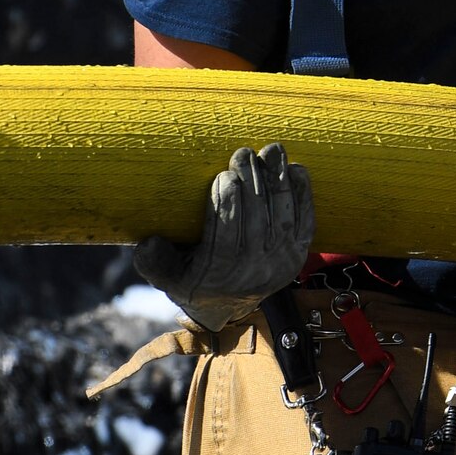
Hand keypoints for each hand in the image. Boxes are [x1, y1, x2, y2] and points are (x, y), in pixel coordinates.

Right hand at [132, 144, 313, 331]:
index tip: (223, 174)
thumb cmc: (193, 279)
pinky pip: (305, 220)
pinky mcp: (299, 253)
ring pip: (281, 215)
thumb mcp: (166, 276)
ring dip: (278, 180)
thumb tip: (150, 242)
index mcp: (219, 274)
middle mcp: (254, 270)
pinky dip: (303, 194)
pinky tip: (296, 168)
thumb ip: (154, 261)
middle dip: (251, 182)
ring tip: (271, 150)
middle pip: (256, 219)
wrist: (230, 304)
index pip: (226, 234)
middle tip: (243, 152)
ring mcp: (281, 261)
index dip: (228, 203)